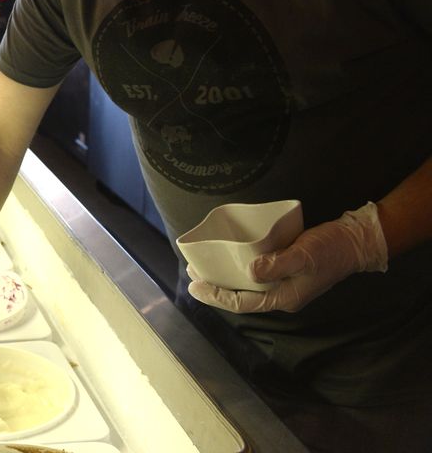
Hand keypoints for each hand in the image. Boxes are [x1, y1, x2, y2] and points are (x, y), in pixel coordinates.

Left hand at [188, 202, 388, 313]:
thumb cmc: (330, 249)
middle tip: (191, 274)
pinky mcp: (284, 271)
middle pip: (241, 297)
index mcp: (284, 298)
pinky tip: (228, 259)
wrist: (354, 242)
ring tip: (202, 267)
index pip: (242, 303)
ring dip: (224, 278)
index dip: (216, 296)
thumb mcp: (303, 255)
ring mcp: (283, 284)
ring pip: (246, 287)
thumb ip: (277, 265)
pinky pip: (255, 275)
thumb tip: (250, 271)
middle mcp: (281, 295)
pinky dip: (238, 269)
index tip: (194, 285)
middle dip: (215, 288)